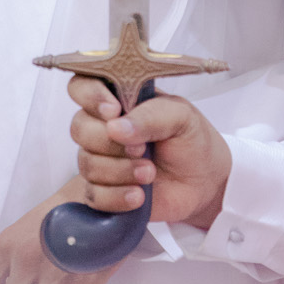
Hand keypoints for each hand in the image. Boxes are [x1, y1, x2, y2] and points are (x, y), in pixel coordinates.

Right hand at [67, 75, 231, 228]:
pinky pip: (93, 195)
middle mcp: (103, 127)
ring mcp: (100, 160)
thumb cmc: (191, 141)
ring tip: (149, 174)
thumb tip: (116, 127)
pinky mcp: (103, 191)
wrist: (204, 183)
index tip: (112, 111)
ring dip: (119, 171)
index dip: (89, 96)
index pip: (82, 86)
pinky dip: (116, 196)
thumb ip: (151, 116)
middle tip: (142, 149)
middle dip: (110, 142)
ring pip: (87, 164)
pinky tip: (138, 196)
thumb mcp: (181, 117)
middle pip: (79, 128)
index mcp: (119, 99)